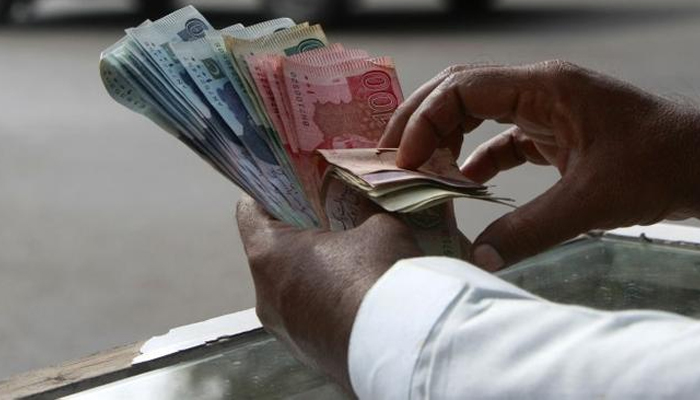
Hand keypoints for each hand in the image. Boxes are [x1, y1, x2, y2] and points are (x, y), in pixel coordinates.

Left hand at [236, 195, 422, 390]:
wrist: (403, 348)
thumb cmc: (381, 279)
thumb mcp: (380, 227)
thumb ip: (365, 211)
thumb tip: (367, 205)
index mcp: (270, 255)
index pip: (249, 211)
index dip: (270, 193)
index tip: (293, 187)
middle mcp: (264, 296)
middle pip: (270, 251)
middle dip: (298, 233)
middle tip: (330, 219)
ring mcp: (282, 330)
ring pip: (287, 287)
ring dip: (311, 272)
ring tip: (348, 261)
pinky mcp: (304, 352)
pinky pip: (305, 317)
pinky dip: (322, 302)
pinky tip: (355, 296)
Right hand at [380, 60, 699, 269]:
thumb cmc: (661, 166)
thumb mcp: (590, 201)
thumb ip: (529, 230)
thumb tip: (477, 259)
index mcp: (543, 87)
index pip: (463, 88)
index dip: (425, 121)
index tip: (405, 161)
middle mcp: (538, 89)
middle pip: (460, 91)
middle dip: (421, 121)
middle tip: (392, 158)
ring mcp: (546, 109)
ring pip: (477, 112)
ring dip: (445, 138)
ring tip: (419, 170)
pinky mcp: (554, 132)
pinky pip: (501, 139)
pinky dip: (476, 158)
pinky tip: (463, 184)